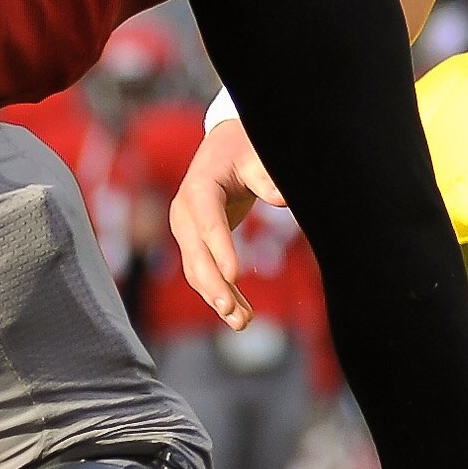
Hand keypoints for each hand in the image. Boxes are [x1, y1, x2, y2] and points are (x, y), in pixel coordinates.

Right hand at [169, 119, 282, 333]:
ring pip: (198, 271)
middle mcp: (185, 214)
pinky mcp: (196, 242)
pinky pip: (205, 272)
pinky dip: (221, 293)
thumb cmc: (243, 149)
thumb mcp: (256, 156)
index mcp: (199, 190)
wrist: (223, 146)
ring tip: (242, 322)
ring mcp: (187, 231)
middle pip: (197, 255)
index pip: (209, 222)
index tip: (235, 274)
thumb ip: (266, 177)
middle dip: (215, 285)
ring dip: (218, 298)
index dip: (220, 248)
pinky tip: (240, 314)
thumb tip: (282, 200)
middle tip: (233, 311)